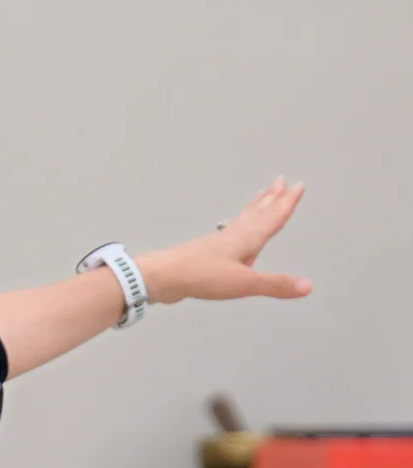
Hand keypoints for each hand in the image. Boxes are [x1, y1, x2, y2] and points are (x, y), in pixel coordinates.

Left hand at [139, 177, 311, 304]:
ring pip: (242, 220)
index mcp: (246, 239)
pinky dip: (238, 226)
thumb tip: (307, 286)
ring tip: (261, 198)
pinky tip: (231, 233)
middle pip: (257, 213)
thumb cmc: (200, 275)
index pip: (272, 218)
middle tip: (280, 182)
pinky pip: (228, 233)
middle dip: (271, 198)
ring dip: (255, 208)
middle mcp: (233, 236)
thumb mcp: (244, 283)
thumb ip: (275, 284)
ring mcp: (217, 243)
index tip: (298, 186)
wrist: (161, 276)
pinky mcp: (204, 252)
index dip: (287, 203)